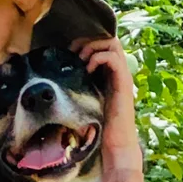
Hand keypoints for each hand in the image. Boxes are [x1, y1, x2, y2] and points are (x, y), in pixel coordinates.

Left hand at [72, 35, 138, 155]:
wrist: (115, 142)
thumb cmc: (99, 124)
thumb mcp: (84, 98)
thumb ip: (79, 84)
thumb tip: (58, 76)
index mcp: (110, 72)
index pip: (102, 44)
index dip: (85, 43)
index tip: (70, 54)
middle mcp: (118, 71)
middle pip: (108, 39)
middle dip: (88, 42)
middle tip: (75, 55)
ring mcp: (122, 75)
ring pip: (112, 43)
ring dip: (93, 48)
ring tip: (82, 62)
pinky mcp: (123, 82)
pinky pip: (113, 58)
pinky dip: (97, 59)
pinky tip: (87, 71)